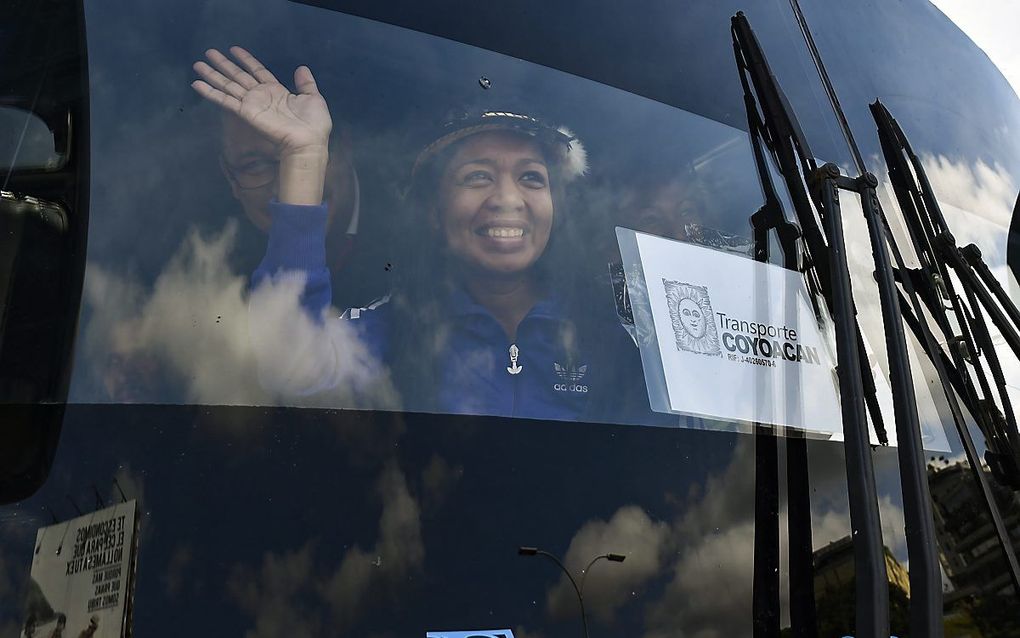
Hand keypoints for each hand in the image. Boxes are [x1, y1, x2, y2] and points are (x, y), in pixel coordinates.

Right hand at [192, 47, 330, 204]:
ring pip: (228, 85)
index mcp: (276, 91)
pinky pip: (225, 101)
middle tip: (208, 52)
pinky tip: (197, 84)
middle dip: (223, 64)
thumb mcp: (313, 98)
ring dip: (212, 75)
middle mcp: (261, 96)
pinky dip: (211, 93)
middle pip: (238, 76)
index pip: (258, 71)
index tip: (234, 49)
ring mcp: (251, 104)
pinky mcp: (245, 113)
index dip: (246, 60)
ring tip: (197, 64)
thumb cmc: (314, 124)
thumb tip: (302, 67)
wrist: (309, 141)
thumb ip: (305, 83)